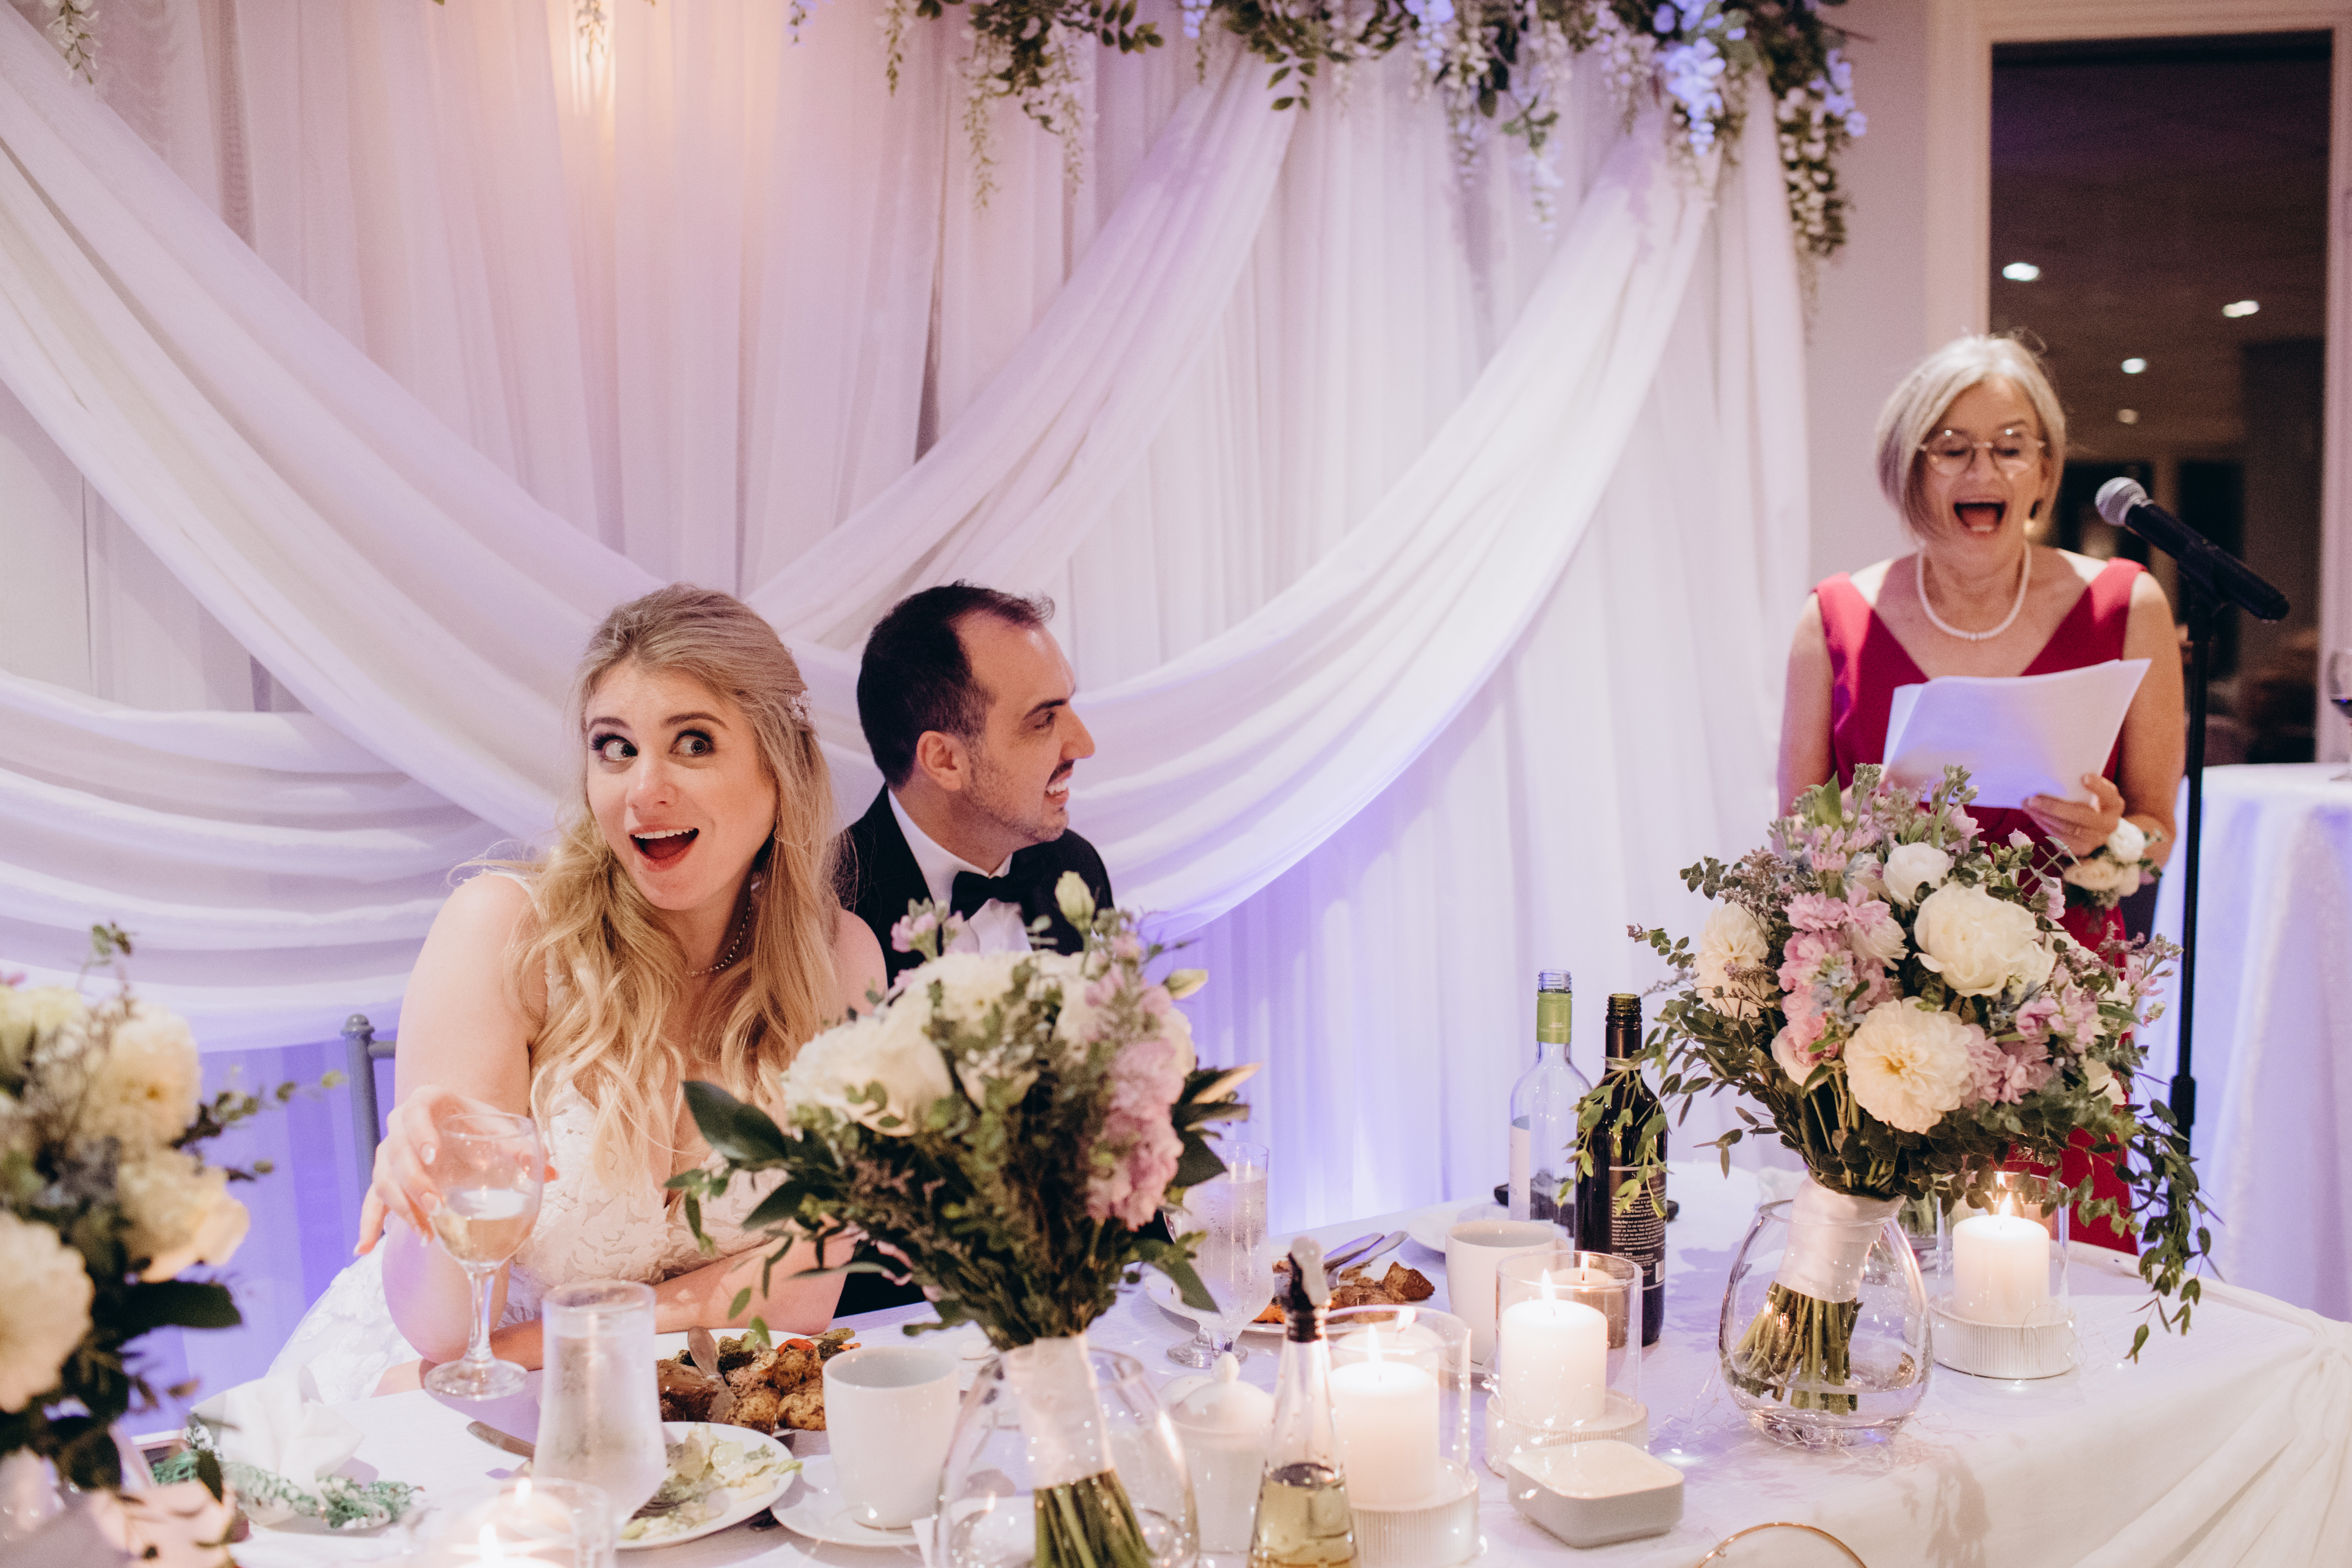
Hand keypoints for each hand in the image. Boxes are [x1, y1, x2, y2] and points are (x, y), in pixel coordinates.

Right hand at [353, 1085, 554, 1255]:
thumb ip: (523, 1147)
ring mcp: (389, 1153)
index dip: (420, 1132)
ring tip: (426, 1234)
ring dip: (401, 1208)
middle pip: (396, 1154)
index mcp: (427, 1102)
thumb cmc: (480, 1124)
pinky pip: (370, 1201)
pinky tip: (362, 1249)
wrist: (459, 1125)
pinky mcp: (385, 1178)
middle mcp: (400, 1125)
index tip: (433, 1154)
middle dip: (415, 1182)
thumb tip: (550, 1171)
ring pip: (383, 1180)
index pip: (415, 1113)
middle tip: (438, 1206)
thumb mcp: (500, 1129)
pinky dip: (367, 1225)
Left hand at [2023, 773, 2125, 859]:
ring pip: (2068, 829)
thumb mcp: (2094, 790)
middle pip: (2082, 817)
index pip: (2109, 795)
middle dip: (2055, 807)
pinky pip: (2061, 839)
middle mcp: (2109, 824)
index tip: (2084, 777)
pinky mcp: (2082, 849)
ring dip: (2044, 817)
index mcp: (2115, 805)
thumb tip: (2057, 774)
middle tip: (2034, 798)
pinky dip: (2045, 826)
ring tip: (2027, 805)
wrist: (2096, 826)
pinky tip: (2034, 815)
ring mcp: (2096, 839)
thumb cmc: (2090, 801)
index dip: (2097, 787)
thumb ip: (2083, 784)